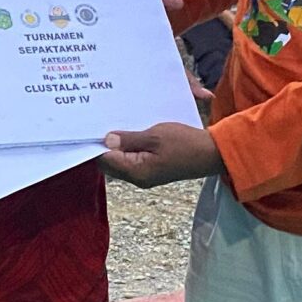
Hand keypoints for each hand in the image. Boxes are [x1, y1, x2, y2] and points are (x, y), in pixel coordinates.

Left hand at [101, 121, 224, 187]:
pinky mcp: (152, 169)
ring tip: (113, 126)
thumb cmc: (185, 143)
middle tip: (100, 123)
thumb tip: (106, 140)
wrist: (211, 154)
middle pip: (110, 163)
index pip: (105, 160)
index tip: (90, 127)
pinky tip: (129, 133)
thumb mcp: (155, 136)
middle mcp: (137, 178)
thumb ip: (129, 139)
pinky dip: (128, 148)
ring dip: (116, 146)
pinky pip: (132, 159)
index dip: (95, 145)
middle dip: (104, 145)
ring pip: (120, 161)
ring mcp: (145, 175)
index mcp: (136, 172)